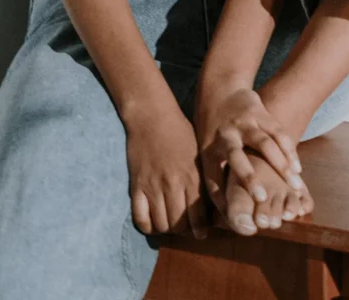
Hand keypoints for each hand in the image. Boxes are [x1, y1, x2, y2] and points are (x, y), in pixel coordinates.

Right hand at [125, 105, 208, 238]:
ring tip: (168, 223)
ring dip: (166, 229)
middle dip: (183, 231)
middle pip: (179, 225)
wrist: (152, 115)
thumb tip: (212, 200)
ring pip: (161, 225)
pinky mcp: (137, 186)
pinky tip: (152, 221)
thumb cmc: (179, 130)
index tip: (200, 233)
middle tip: (183, 227)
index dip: (200, 230)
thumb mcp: (198, 152)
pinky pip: (141, 219)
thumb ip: (202, 177)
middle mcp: (174, 185)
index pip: (198, 217)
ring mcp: (153, 187)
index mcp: (193, 177)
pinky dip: (147, 226)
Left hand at [193, 85, 305, 219]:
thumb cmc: (216, 137)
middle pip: (236, 157)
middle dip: (248, 177)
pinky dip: (288, 149)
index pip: (212, 177)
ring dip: (279, 164)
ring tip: (294, 185)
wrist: (220, 94)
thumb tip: (230, 219)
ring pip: (263, 143)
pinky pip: (277, 131)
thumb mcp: (208, 158)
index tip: (235, 219)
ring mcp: (243, 123)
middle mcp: (225, 136)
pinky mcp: (259, 113)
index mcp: (209, 151)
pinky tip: (297, 167)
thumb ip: (217, 186)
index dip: (222, 197)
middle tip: (262, 197)